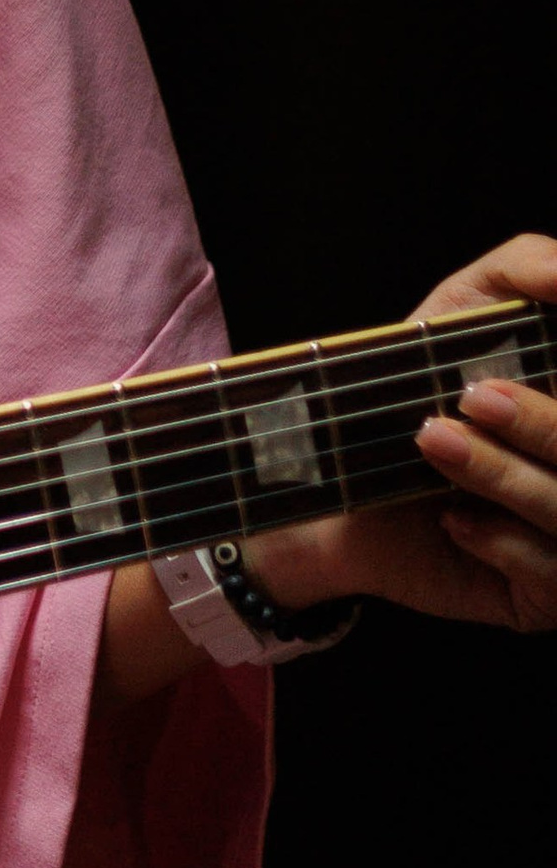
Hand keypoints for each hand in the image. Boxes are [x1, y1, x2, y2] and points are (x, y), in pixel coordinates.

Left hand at [246, 231, 556, 635]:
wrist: (332, 484)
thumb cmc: (410, 383)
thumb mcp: (463, 305)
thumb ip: (526, 269)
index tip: (509, 373)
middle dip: (545, 429)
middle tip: (471, 397)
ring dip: (507, 479)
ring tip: (434, 443)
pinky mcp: (547, 597)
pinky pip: (550, 574)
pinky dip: (502, 542)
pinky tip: (455, 520)